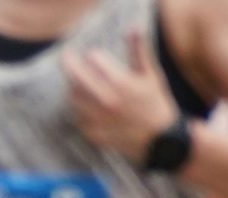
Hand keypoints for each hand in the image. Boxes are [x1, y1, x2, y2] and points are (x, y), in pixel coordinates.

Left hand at [65, 28, 184, 158]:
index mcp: (121, 83)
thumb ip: (139, 51)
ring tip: (78, 82)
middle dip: (71, 65)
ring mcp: (98, 119)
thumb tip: (132, 28)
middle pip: (76, 78)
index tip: (93, 56)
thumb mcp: (151, 75)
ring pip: (73, 97)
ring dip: (73, 87)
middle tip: (68, 58)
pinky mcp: (93, 134)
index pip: (95, 59)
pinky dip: (78, 108)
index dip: (94, 56)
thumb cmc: (155, 103)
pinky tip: (85, 104)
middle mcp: (106, 101)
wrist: (160, 139)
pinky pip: (77, 116)